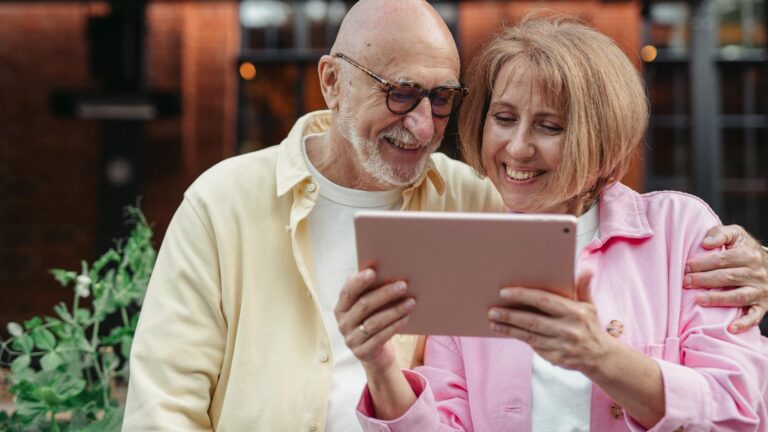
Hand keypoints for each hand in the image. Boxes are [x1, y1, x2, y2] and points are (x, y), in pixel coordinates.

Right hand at [334, 268, 415, 373]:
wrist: (376, 355)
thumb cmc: (373, 322)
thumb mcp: (369, 308)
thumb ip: (368, 292)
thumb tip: (377, 270)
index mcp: (341, 308)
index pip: (348, 292)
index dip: (359, 282)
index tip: (373, 272)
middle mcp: (343, 323)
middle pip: (363, 305)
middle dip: (385, 294)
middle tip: (403, 285)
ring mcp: (351, 339)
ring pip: (374, 322)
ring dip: (395, 310)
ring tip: (411, 302)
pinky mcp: (362, 352)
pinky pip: (381, 337)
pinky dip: (395, 326)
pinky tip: (407, 317)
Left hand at [487, 271, 617, 373]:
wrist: (601, 357)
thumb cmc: (589, 326)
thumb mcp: (589, 305)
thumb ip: (583, 287)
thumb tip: (587, 270)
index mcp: (574, 312)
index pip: (544, 301)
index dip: (523, 296)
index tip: (505, 292)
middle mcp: (567, 329)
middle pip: (532, 320)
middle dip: (510, 315)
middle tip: (492, 310)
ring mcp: (561, 345)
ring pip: (529, 335)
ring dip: (509, 328)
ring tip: (493, 321)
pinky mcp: (555, 358)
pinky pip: (533, 345)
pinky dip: (518, 337)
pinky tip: (505, 331)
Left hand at [685, 224, 767, 332]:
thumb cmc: (744, 249)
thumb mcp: (736, 235)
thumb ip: (720, 234)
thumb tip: (705, 243)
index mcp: (749, 254)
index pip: (722, 260)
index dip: (702, 263)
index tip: (685, 267)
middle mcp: (757, 273)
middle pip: (728, 277)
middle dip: (704, 280)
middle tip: (685, 282)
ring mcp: (761, 291)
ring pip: (739, 296)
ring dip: (718, 299)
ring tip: (698, 299)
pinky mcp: (763, 305)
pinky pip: (755, 316)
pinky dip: (744, 323)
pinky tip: (730, 328)